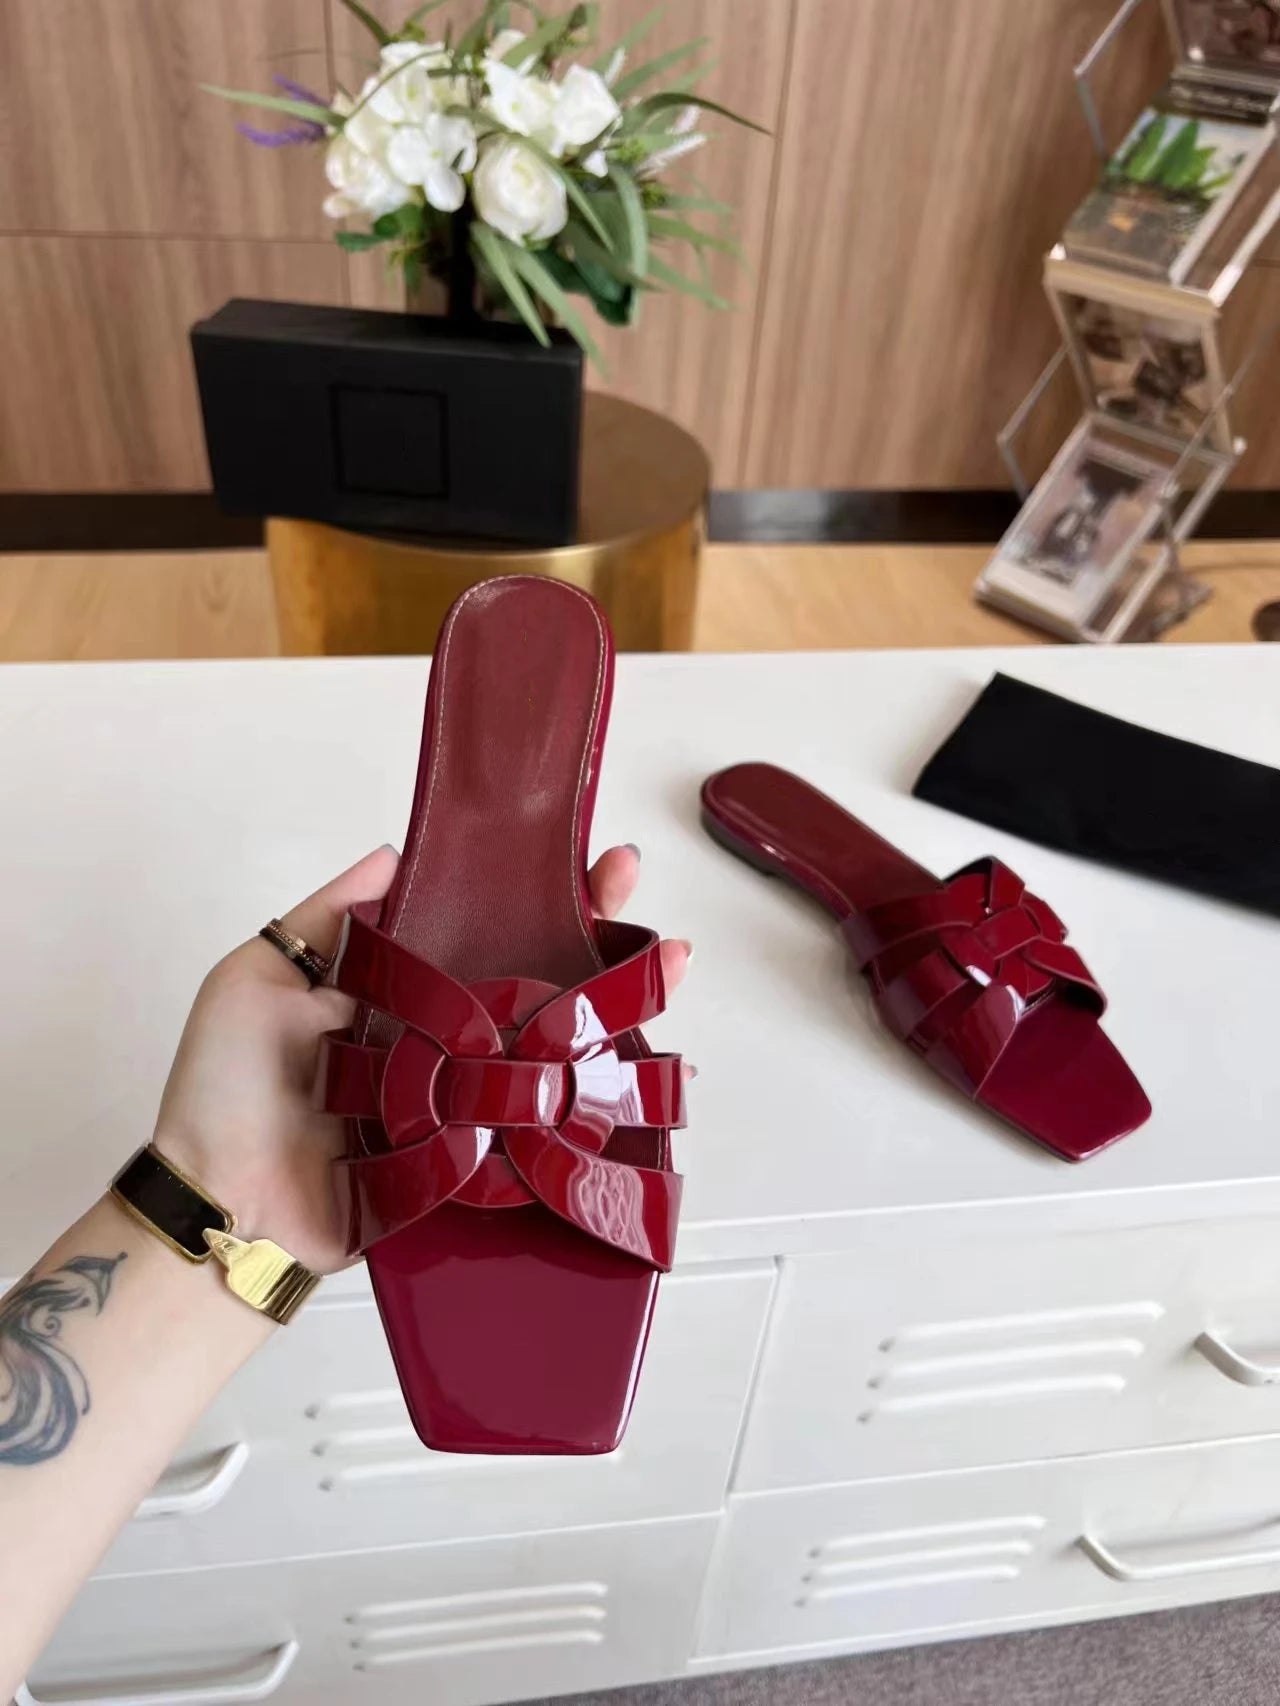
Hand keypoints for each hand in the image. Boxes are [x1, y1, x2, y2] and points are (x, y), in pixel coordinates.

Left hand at [152, 846, 690, 1274]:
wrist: (224, 1207)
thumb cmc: (225, 1094)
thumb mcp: (256, 979)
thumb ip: (327, 920)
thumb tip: (396, 853)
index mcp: (400, 990)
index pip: (481, 923)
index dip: (535, 889)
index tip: (583, 856)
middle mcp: (443, 1040)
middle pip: (533, 975)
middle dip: (595, 930)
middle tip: (633, 891)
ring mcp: (466, 1100)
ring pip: (553, 1046)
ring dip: (617, 1006)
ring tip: (666, 965)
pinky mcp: (477, 1159)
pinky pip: (544, 1128)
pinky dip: (600, 1099)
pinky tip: (647, 1066)